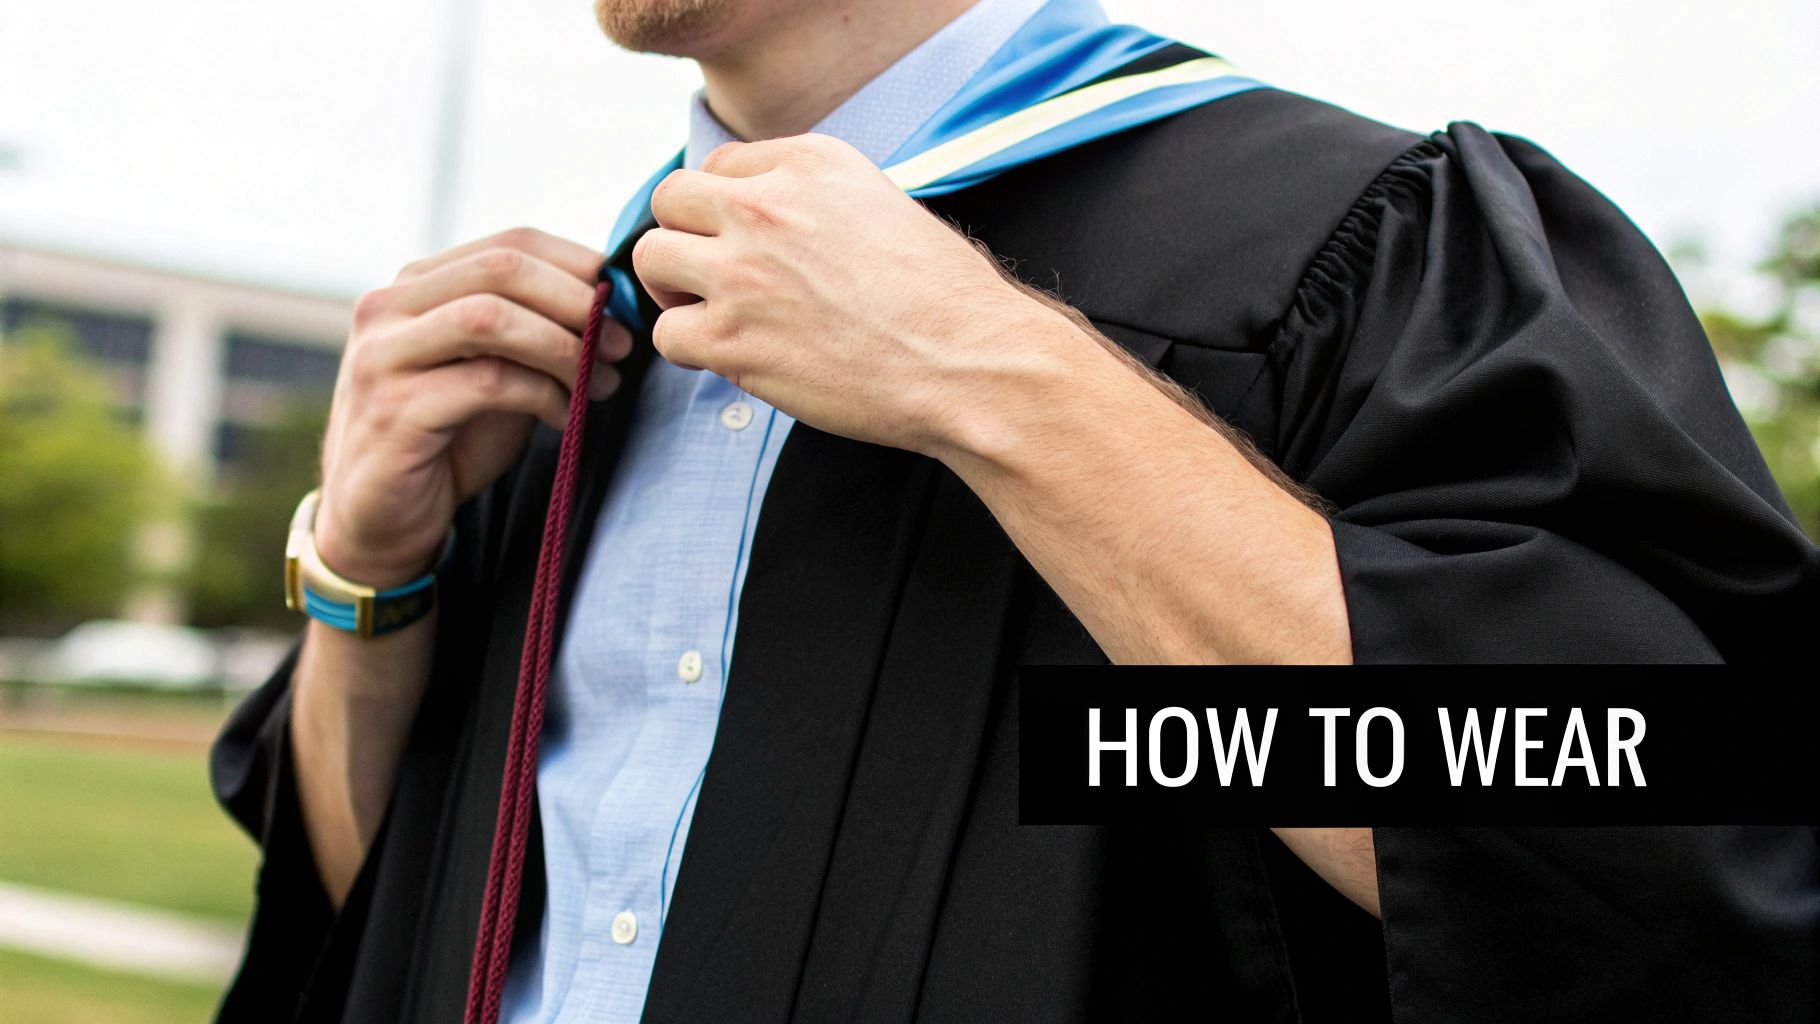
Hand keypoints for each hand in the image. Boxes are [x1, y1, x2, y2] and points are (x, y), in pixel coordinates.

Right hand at [315, 228, 632, 586]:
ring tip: (601, 380)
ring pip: (489, 318)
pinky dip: (541, 394)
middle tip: (620, 342)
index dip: (578, 266)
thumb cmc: (447, 441)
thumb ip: (533, 333)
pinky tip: (563, 416)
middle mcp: (386, 308)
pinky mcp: (393, 410)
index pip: (509, 244)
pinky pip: (487, 383)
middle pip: (501, 270)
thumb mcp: (494, 372)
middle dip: (576, 302)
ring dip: (562, 346)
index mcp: (414, 286)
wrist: (379, 519)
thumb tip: (613, 305)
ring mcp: (383, 357)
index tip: (623, 303)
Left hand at [631, 134, 1085, 456]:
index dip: (723, 209)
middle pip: (671, 200)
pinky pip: (668, 334)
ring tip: (709, 314)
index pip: (719, 166)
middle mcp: (767, 206)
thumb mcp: (885, 206)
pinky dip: (689, 348)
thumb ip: (820, 202)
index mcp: (809, 162)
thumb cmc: (946, 300)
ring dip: (673, 288)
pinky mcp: (732, 340)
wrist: (970, 364)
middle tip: (710, 276)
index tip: (740, 241)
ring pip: (652, 259)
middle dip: (685, 237)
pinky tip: (728, 357)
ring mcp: (742, 273)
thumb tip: (778, 227)